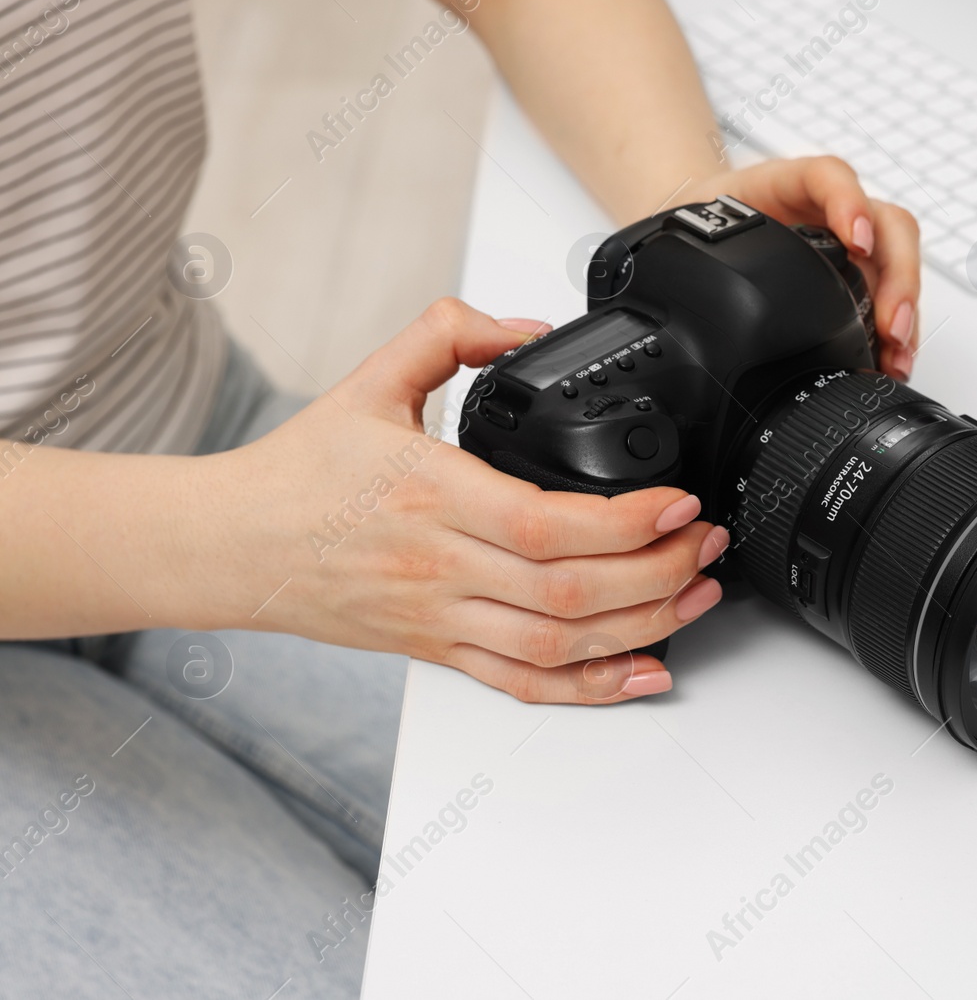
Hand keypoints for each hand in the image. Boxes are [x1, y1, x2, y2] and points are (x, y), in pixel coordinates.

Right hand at [196, 299, 727, 703]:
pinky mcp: (439, 651)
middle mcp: (440, 566)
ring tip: (698, 595)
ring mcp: (441, 618)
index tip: (681, 502)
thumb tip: (526, 326)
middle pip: (572, 592)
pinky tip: (644, 670)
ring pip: (560, 645)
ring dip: (645, 627)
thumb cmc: (301, 470)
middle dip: (662, 572)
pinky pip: (526, 683)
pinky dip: (594, 687)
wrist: (232, 545)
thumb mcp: (372, 378)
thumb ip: (451, 333)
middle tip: (707, 543)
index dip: (630, 522)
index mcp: (432, 493)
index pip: (549, 524)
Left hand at [698, 158, 920, 379]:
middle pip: (889, 225)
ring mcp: (857, 240)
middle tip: (891, 324)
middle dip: (899, 278)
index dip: (850, 204)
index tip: (856, 241)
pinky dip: (900, 328)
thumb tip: (670, 278)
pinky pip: (893, 294)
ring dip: (907, 308)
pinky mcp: (864, 272)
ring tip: (898, 351)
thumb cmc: (712, 218)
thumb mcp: (700, 220)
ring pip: (901, 262)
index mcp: (793, 184)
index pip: (830, 176)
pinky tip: (895, 358)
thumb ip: (698, 238)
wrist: (708, 222)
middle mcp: (835, 209)